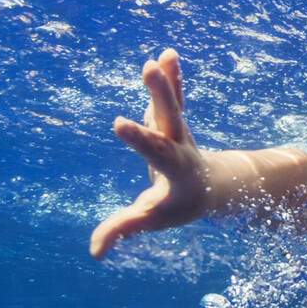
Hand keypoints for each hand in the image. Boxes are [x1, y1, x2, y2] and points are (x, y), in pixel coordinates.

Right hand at [89, 49, 210, 258]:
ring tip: (160, 57)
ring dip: (166, 80)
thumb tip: (95, 253)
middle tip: (150, 70)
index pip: (155, 152)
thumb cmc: (177, 206)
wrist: (211, 187)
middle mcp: (180, 144)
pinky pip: (174, 95)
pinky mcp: (176, 118)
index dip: (138, 138)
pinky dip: (172, 76)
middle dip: (162, 96)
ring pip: (173, 103)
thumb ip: (124, 230)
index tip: (119, 123)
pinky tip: (168, 54)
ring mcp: (180, 129)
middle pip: (171, 118)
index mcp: (174, 169)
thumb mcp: (152, 219)